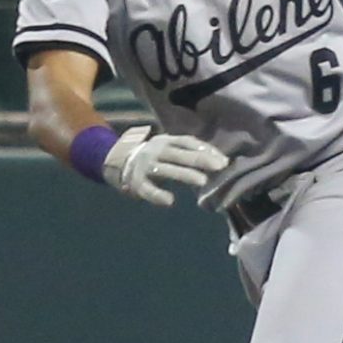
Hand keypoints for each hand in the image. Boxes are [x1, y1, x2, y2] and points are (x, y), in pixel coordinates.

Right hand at [101, 125, 230, 207]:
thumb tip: (224, 161)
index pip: (188, 142)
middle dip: (200, 159)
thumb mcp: (171, 149)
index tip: (224, 160)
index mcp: (166, 140)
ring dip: (184, 174)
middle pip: (180, 154)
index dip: (206, 149)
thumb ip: (192, 153)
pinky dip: (157, 195)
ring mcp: (145, 165)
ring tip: (202, 181)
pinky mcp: (135, 181)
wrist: (118, 161)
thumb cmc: (156, 157)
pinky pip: (147, 189)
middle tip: (220, 167)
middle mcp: (156, 150)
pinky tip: (169, 201)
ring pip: (166, 169)